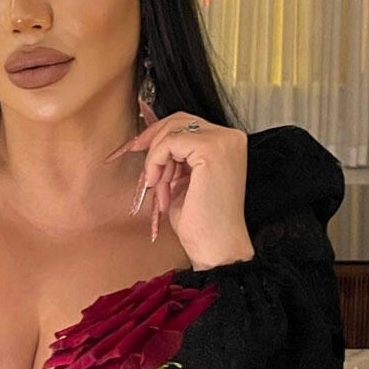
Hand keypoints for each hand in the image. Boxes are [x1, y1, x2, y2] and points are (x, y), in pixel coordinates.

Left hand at [106, 100, 253, 270]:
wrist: (216, 247)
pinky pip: (169, 143)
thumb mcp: (184, 177)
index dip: (159, 135)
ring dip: (156, 160)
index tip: (138, 148)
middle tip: (143, 166)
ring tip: (161, 188)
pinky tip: (160, 185)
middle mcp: (230, 138)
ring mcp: (223, 142)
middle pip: (178, 121)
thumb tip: (149, 137)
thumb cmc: (201, 220)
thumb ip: (176, 156)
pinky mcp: (211, 150)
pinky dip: (156, 162)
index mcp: (228, 143)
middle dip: (153, 142)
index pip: (187, 124)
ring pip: (171, 131)